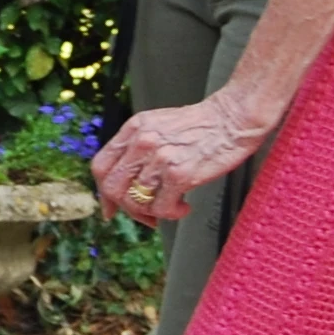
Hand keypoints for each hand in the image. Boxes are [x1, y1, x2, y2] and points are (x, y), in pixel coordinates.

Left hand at [91, 90, 265, 219]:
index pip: (101, 166)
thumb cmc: (200, 126)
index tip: (111, 207)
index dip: (102, 192)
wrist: (232, 119)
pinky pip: (161, 207)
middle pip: (112, 187)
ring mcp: (159, 158)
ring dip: (151, 213)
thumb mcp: (158, 126)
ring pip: (135, 201)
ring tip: (169, 208)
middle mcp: (142, 142)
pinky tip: (184, 207)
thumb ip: (137, 149)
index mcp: (133, 129)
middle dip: (125, 208)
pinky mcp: (180, 173)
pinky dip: (172, 213)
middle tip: (144, 215)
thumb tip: (125, 182)